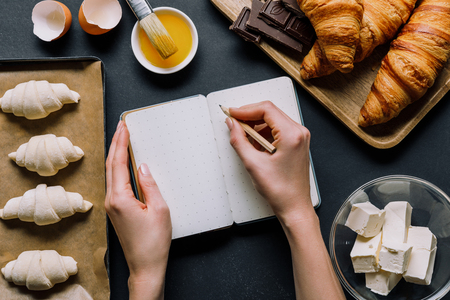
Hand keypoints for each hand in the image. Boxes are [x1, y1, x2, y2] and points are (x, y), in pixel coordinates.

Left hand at [105, 121, 171, 299]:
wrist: (145, 266)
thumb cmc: (154, 242)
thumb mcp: (159, 209)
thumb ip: (149, 185)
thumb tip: (142, 166)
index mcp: (120, 199)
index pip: (118, 163)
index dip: (121, 143)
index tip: (124, 127)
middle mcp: (111, 201)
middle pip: (110, 166)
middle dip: (115, 144)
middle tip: (121, 127)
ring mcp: (111, 207)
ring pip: (111, 174)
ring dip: (115, 155)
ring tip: (122, 140)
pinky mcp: (116, 211)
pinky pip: (115, 184)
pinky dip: (118, 168)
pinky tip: (124, 164)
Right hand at [226, 101, 313, 223]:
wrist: (294, 206)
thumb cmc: (281, 190)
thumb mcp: (253, 164)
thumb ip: (239, 140)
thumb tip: (232, 125)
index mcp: (291, 135)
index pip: (266, 109)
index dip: (245, 110)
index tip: (232, 113)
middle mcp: (299, 132)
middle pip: (270, 112)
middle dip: (250, 116)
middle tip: (234, 122)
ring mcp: (299, 137)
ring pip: (273, 120)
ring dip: (256, 125)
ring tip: (243, 137)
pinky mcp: (297, 143)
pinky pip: (277, 130)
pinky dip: (263, 133)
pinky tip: (253, 144)